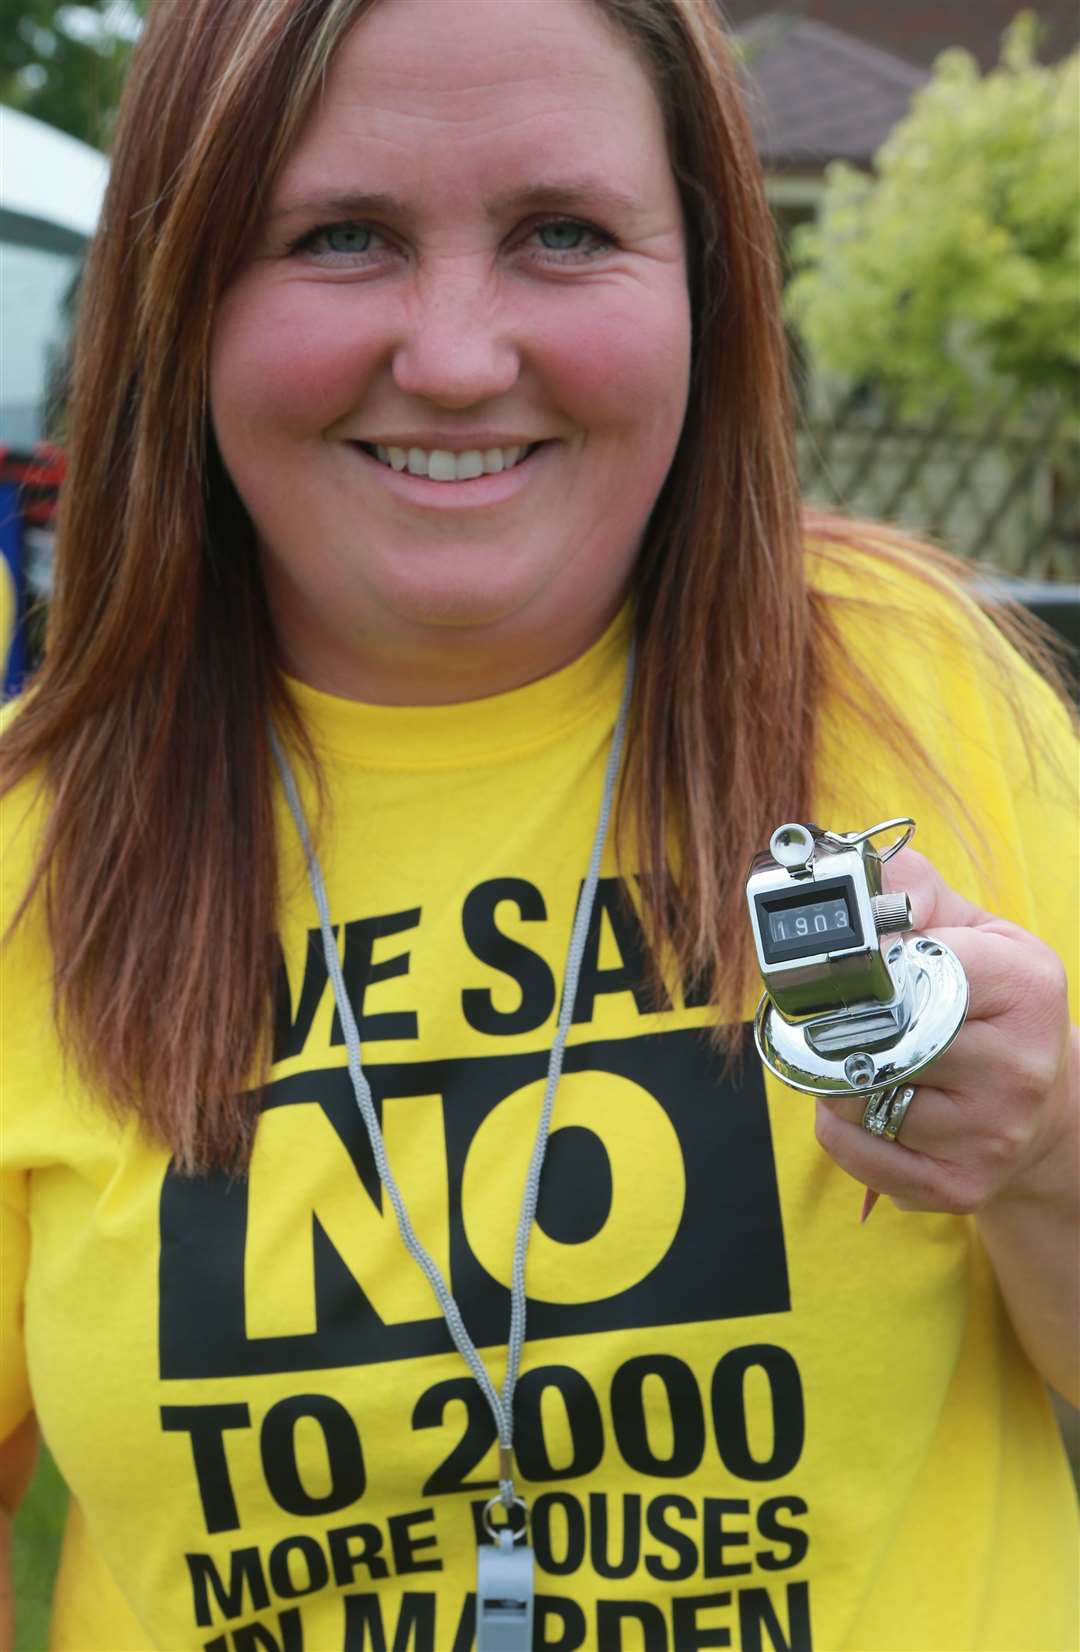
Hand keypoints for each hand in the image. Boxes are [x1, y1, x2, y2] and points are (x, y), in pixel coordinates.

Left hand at [812, 847, 1076, 1217]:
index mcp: (1024, 987)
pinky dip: (839, 1124)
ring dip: (835, 1072)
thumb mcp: (975, 931)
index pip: (912, 963)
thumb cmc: (992, 1006)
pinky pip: (850, 1147)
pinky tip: (874, 1106)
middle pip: (872, 1033)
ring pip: (851, 1093)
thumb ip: (913, 889)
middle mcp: (1017, 1065)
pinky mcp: (957, 1185)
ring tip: (871, 1060)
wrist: (1043, 1110)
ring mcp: (990, 1134)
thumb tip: (854, 879)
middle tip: (845, 1014)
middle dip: (841, 1020)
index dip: (864, 962)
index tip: (852, 965)